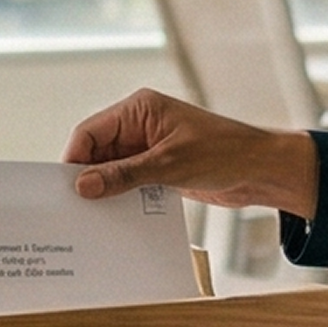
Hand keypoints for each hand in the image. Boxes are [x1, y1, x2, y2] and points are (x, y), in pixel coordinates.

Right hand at [63, 89, 321, 214]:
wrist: (262, 170)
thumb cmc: (224, 153)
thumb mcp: (170, 165)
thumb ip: (124, 175)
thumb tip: (84, 186)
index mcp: (139, 109)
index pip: (91, 131)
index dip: (74, 158)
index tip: (65, 188)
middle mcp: (140, 125)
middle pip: (97, 151)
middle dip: (87, 177)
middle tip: (74, 208)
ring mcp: (149, 148)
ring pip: (112, 169)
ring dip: (106, 190)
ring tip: (93, 217)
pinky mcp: (159, 168)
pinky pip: (130, 182)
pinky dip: (122, 197)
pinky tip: (115, 217)